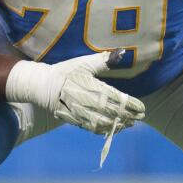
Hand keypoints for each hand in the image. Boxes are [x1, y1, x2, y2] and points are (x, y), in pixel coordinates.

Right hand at [5, 50, 144, 133]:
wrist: (41, 85)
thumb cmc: (65, 71)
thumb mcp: (83, 63)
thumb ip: (103, 60)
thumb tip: (121, 52)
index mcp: (89, 85)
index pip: (115, 97)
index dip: (130, 104)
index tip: (141, 108)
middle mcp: (85, 100)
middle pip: (111, 112)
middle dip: (128, 116)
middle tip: (140, 118)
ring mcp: (79, 112)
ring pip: (103, 123)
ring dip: (118, 125)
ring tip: (130, 124)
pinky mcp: (73, 120)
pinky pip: (91, 128)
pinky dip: (104, 130)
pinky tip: (113, 129)